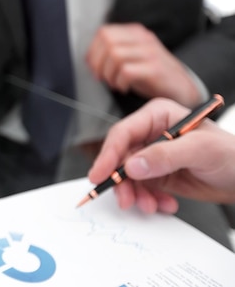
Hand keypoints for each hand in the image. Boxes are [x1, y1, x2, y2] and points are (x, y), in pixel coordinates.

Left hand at [86, 23, 200, 106]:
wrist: (182, 87)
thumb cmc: (152, 74)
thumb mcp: (132, 57)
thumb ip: (113, 52)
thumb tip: (88, 58)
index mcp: (136, 33)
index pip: (104, 32)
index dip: (93, 50)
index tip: (92, 66)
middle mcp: (143, 39)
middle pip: (107, 41)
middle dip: (97, 62)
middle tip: (100, 76)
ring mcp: (150, 53)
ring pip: (115, 55)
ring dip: (108, 73)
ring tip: (114, 83)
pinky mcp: (155, 69)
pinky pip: (126, 71)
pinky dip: (119, 82)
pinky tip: (124, 87)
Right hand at [88, 98, 234, 213]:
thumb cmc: (232, 155)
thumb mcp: (200, 150)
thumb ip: (165, 156)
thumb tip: (132, 166)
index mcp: (157, 116)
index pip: (123, 133)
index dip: (108, 154)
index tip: (99, 175)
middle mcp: (150, 133)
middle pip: (120, 157)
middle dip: (122, 181)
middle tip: (126, 199)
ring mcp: (151, 155)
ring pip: (127, 176)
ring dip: (136, 194)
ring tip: (150, 206)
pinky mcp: (156, 174)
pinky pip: (140, 188)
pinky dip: (148, 200)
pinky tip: (164, 204)